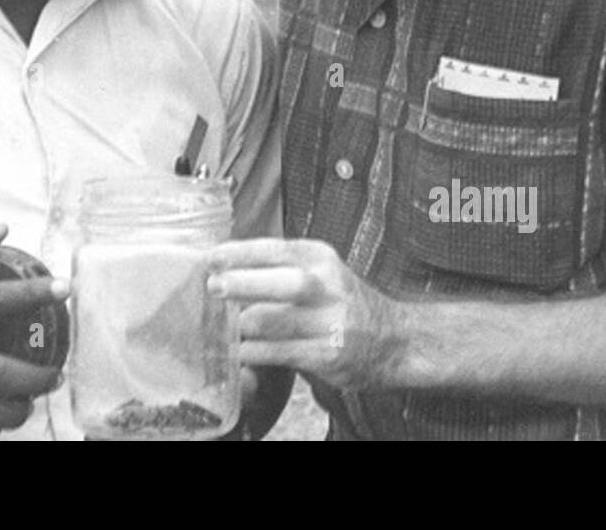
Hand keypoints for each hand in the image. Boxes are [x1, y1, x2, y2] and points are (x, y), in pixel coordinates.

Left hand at [208, 238, 400, 390]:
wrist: (394, 339)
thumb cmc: (343, 302)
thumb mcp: (320, 270)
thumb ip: (281, 267)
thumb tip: (226, 267)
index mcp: (320, 258)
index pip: (275, 249)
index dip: (239, 253)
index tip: (211, 258)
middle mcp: (328, 286)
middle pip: (282, 282)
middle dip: (243, 284)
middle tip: (213, 287)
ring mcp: (330, 322)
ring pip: (277, 321)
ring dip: (243, 325)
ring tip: (222, 327)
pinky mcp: (328, 355)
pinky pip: (281, 353)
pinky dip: (255, 352)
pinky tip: (240, 352)